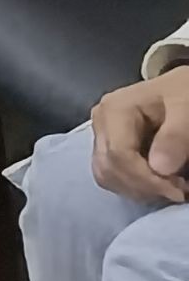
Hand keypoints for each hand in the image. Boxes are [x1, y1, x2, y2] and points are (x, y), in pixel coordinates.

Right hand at [97, 75, 188, 205]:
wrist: (181, 89)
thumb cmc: (183, 94)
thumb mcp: (186, 106)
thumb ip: (176, 134)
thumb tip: (159, 168)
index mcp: (115, 109)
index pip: (119, 156)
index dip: (147, 180)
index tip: (180, 190)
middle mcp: (101, 123)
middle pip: (109, 169)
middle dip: (145, 188)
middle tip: (179, 190)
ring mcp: (102, 135)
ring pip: (106, 177)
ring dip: (138, 191)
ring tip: (169, 186)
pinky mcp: (107, 146)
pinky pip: (110, 176)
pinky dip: (133, 187)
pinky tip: (156, 182)